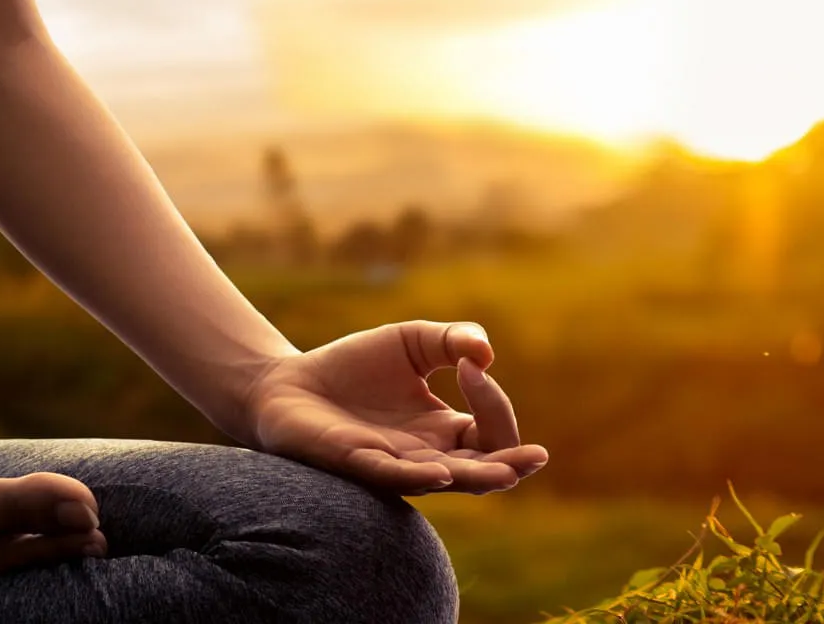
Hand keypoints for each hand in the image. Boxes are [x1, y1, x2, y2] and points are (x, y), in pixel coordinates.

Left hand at [243, 321, 547, 494]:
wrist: (287, 383)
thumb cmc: (352, 368)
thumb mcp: (412, 341)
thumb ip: (453, 340)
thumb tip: (486, 353)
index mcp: (445, 432)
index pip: (493, 432)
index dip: (495, 401)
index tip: (471, 363)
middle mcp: (427, 457)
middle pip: (486, 471)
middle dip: (513, 464)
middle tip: (535, 455)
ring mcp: (394, 465)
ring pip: (449, 483)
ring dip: (480, 478)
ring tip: (507, 471)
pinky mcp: (356, 463)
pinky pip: (394, 477)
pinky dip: (421, 476)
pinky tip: (444, 470)